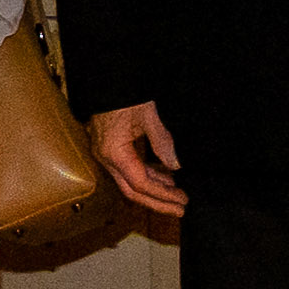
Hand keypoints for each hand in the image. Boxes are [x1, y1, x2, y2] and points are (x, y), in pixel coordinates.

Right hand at [90, 99, 187, 220]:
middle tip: (181, 209)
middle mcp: (106, 157)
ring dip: (155, 189)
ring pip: (131, 182)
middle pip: (133, 190)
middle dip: (158, 202)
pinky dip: (147, 175)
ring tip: (177, 193)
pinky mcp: (110, 149)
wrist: (106, 79)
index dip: (163, 195)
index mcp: (114, 152)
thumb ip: (162, 141)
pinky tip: (165, 176)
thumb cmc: (124, 93)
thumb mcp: (148, 114)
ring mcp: (106, 154)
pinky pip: (129, 169)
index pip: (140, 184)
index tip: (182, 201)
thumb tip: (176, 164)